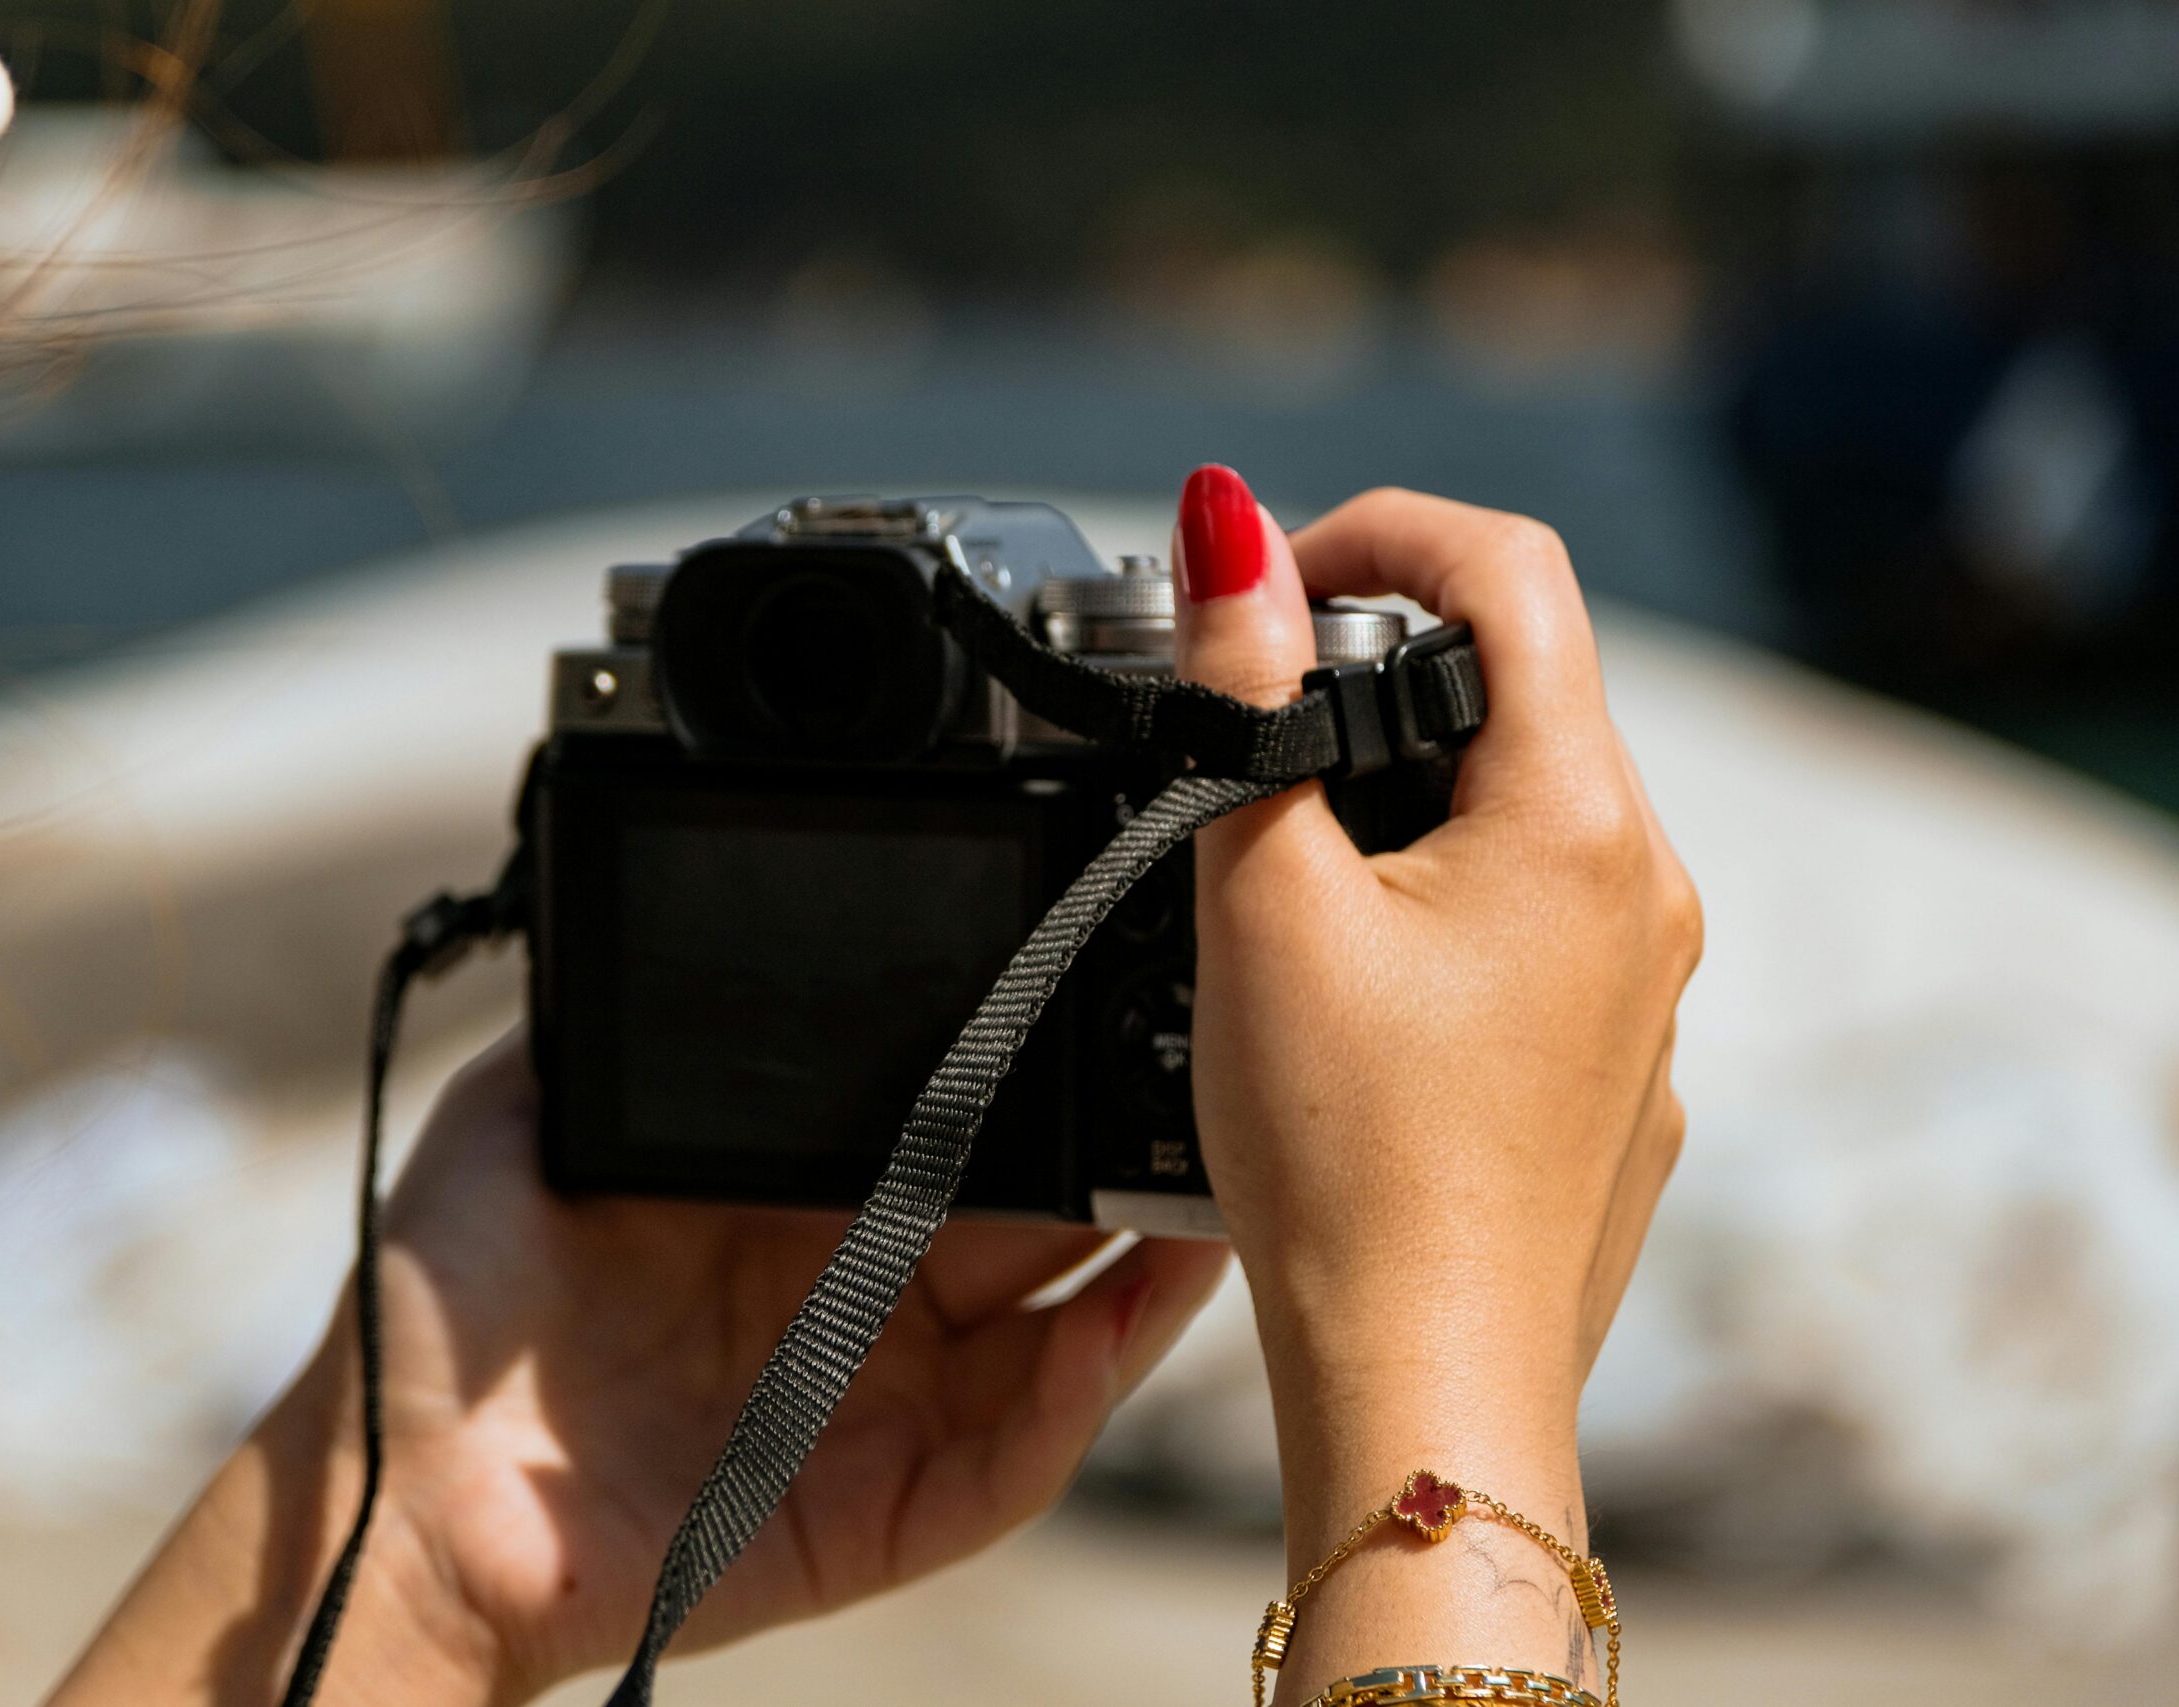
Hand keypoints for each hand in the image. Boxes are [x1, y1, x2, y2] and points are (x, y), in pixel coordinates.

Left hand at [305, 1033, 1225, 1703]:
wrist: (397, 1497)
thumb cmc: (442, 1312)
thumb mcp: (525, 1109)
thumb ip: (628, 1014)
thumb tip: (686, 897)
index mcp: (795, 1202)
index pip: (951, 1131)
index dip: (1030, 1079)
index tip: (1099, 999)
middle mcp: (854, 1298)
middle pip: (1033, 1222)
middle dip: (1123, 1158)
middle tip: (1203, 1085)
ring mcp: (878, 1409)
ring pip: (1056, 1338)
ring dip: (1145, 1273)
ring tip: (1218, 1192)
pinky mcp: (882, 1514)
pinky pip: (1008, 1463)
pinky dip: (1076, 1399)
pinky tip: (1115, 1323)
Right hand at [1169, 473, 1698, 1688]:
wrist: (1424, 1380)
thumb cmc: (1344, 1159)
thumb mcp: (1261, 899)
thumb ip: (1245, 696)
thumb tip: (1233, 529)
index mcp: (1579, 819)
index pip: (1510, 567)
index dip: (1378, 532)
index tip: (1268, 587)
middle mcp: (1647, 887)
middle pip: (1527, 687)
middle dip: (1384, 665)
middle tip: (1254, 723)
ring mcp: (1649, 983)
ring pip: (1533, 808)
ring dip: (1414, 786)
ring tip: (1291, 864)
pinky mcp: (1623, 1060)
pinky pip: (1545, 919)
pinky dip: (1451, 894)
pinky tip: (1362, 981)